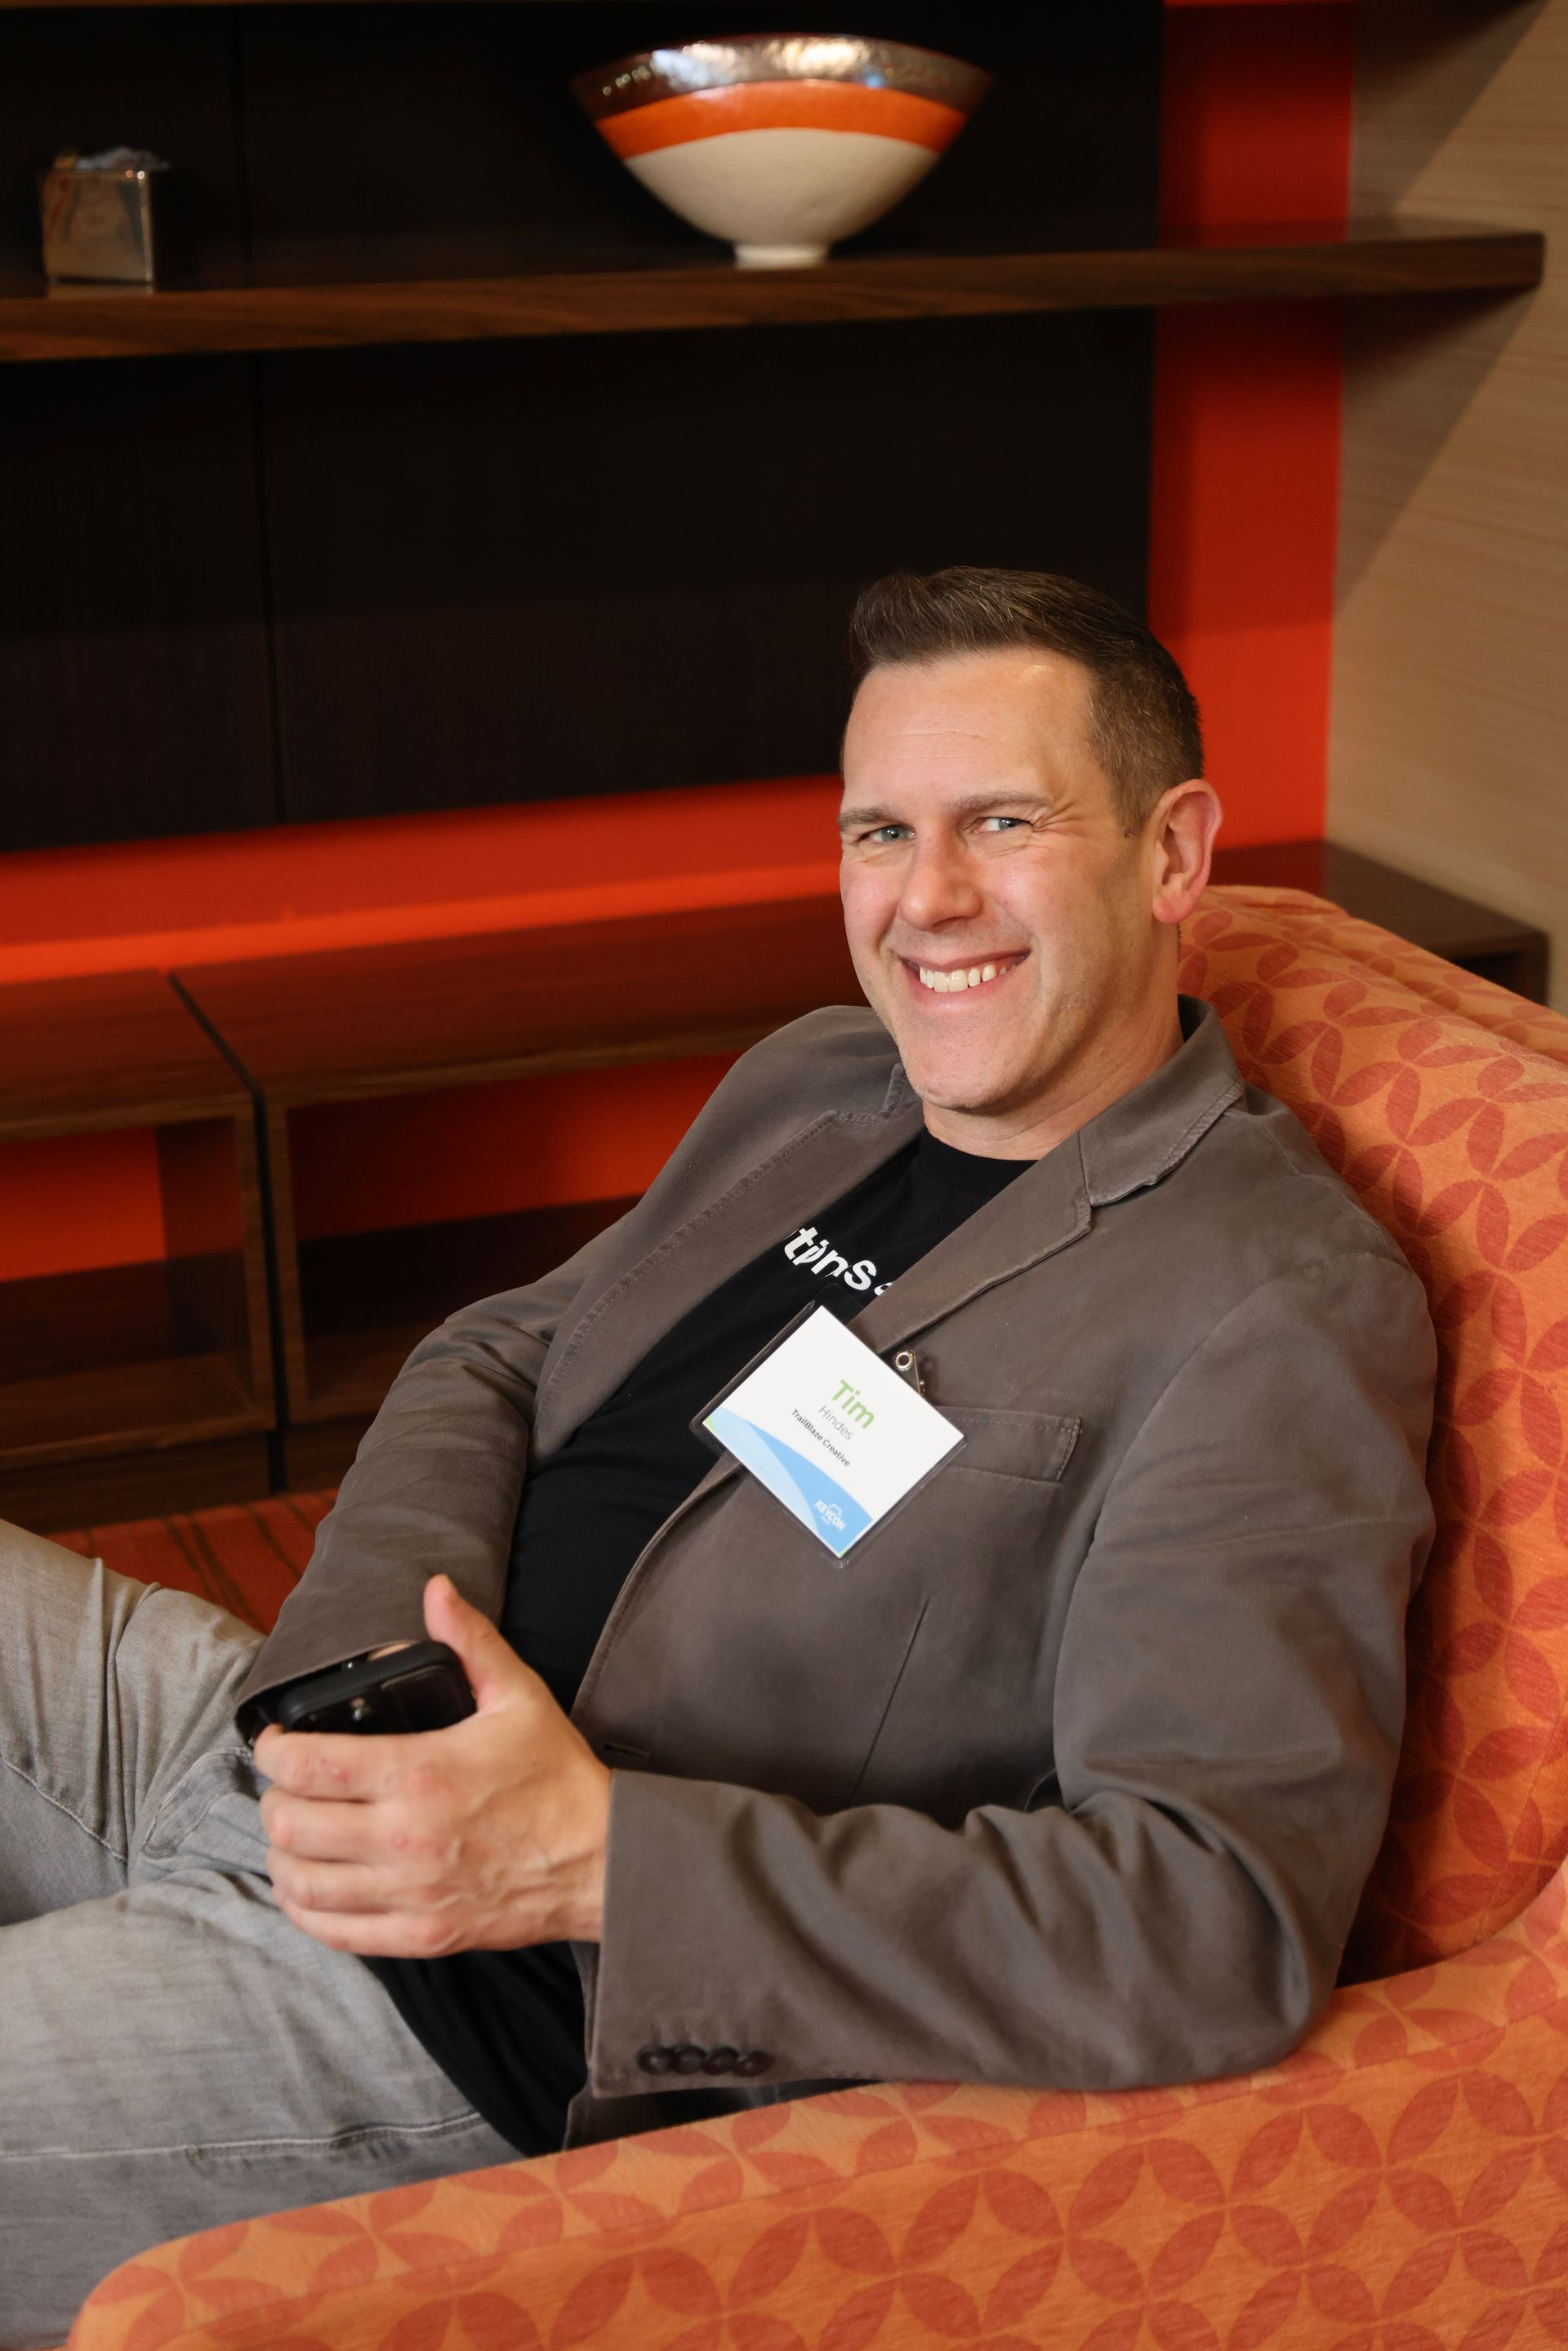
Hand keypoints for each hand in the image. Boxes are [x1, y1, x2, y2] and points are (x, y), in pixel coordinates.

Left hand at [255, 1575, 609, 1959]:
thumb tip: (437, 1589)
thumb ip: (469, 1640)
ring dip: (282, 1854)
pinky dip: (305, 1908)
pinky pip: (332, 1930)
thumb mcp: (518, 1695)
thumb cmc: (558, 1778)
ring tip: (294, 1832)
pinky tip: (310, 1885)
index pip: (307, 1766)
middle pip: (290, 1825)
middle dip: (273, 1799)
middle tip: (286, 1785)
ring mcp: (408, 1893)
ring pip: (300, 1882)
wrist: (603, 1860)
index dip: (272, 1751)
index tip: (274, 1742)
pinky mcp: (419, 1936)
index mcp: (419, 1773)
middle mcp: (403, 1837)